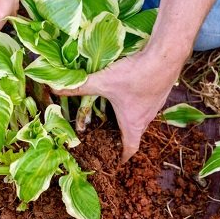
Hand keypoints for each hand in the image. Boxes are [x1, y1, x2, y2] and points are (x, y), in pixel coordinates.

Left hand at [55, 47, 187, 162]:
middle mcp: (147, 117)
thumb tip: (54, 88)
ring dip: (130, 116)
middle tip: (107, 132)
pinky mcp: (161, 90)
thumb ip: (79, 86)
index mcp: (134, 123)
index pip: (130, 148)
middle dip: (121, 134)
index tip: (117, 160)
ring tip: (115, 111)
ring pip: (142, 116)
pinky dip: (138, 100)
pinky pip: (148, 101)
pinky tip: (129, 88)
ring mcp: (157, 104)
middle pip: (135, 132)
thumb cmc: (135, 76)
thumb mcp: (103, 82)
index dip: (123, 156)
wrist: (165, 57)